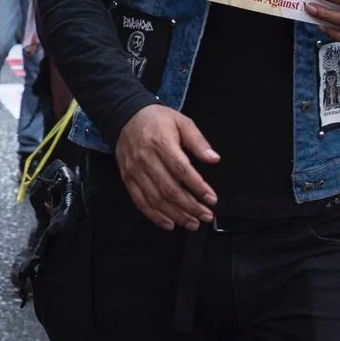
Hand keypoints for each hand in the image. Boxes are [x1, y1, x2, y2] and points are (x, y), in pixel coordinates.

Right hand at [115, 104, 217, 229]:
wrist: (126, 116)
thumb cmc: (157, 120)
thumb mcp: (182, 122)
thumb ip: (198, 141)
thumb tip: (213, 159)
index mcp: (161, 143)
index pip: (181, 170)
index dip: (197, 187)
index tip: (211, 198)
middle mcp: (146, 159)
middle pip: (169, 189)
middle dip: (190, 207)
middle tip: (206, 215)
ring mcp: (135, 171)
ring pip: (156, 199)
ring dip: (175, 215)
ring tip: (192, 223)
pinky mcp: (128, 179)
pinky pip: (140, 202)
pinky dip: (155, 216)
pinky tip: (169, 223)